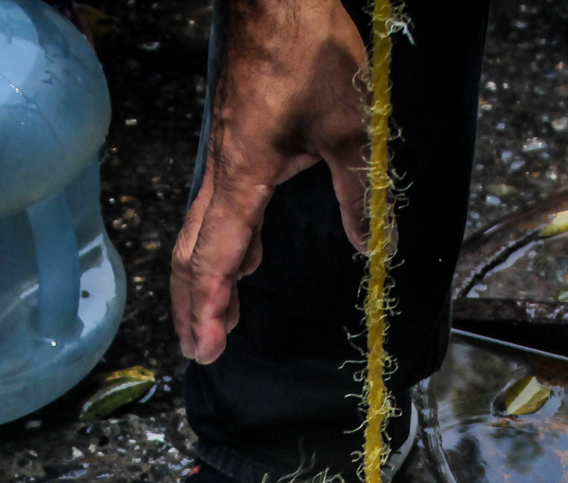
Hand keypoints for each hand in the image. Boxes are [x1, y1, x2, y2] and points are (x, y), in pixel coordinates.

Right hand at [171, 0, 370, 365]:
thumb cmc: (304, 49)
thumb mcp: (348, 127)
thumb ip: (360, 193)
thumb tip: (373, 247)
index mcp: (243, 177)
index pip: (215, 257)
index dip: (208, 308)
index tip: (206, 348)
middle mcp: (224, 173)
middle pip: (194, 253)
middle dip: (194, 305)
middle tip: (200, 348)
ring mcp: (226, 158)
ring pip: (203, 231)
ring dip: (209, 278)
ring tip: (221, 317)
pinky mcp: (237, 144)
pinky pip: (221, 208)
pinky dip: (227, 245)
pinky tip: (251, 256)